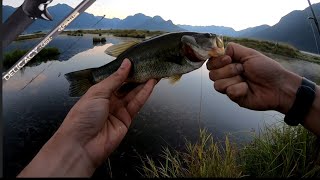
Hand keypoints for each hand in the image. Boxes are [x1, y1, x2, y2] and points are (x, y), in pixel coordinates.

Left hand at [18, 59, 157, 176]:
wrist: (82, 145)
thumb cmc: (83, 116)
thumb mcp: (98, 92)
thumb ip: (115, 78)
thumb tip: (126, 63)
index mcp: (98, 92)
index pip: (115, 78)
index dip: (125, 69)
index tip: (136, 59)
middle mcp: (109, 100)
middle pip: (126, 86)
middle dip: (137, 75)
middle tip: (149, 64)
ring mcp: (118, 110)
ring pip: (134, 94)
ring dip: (144, 83)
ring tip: (154, 71)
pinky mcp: (127, 120)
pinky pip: (137, 104)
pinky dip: (145, 93)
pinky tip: (151, 83)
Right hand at [206, 42, 301, 113]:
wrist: (278, 86)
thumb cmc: (267, 69)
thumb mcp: (249, 53)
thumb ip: (232, 49)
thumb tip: (217, 48)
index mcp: (229, 63)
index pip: (211, 62)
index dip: (216, 61)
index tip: (228, 59)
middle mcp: (226, 75)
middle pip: (211, 73)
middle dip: (228, 70)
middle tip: (243, 70)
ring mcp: (229, 87)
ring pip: (217, 84)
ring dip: (234, 80)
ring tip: (246, 80)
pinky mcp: (233, 97)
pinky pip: (228, 92)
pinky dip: (240, 89)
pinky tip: (248, 89)